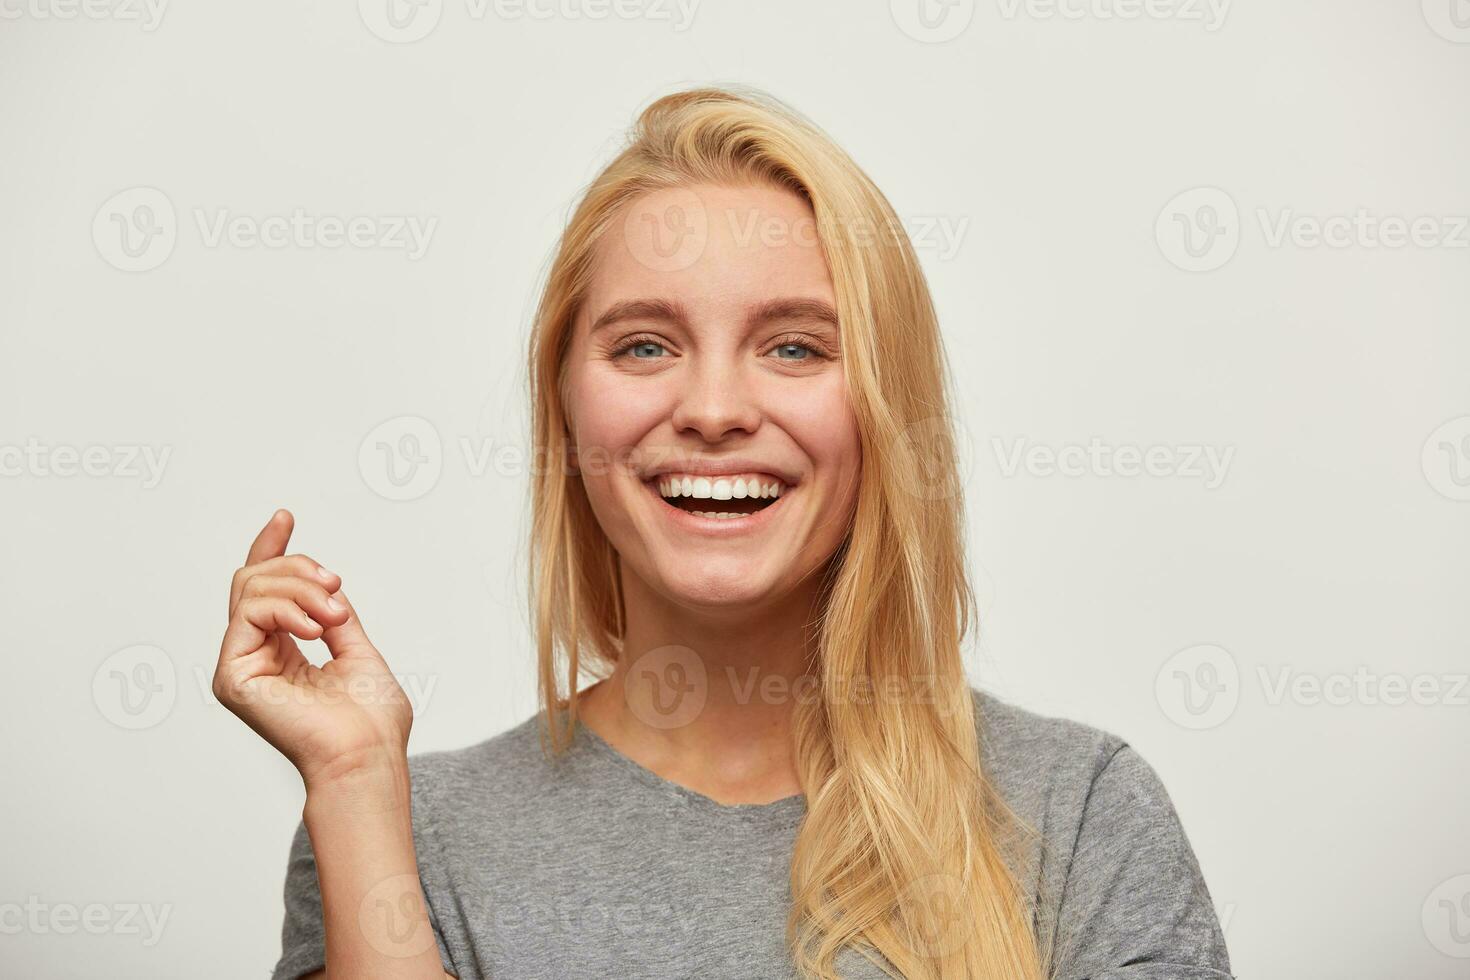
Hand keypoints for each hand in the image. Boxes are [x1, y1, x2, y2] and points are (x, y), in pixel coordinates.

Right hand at [213, 509, 411, 788]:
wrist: (368, 756)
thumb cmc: (370, 721)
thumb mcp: (356, 649)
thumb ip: (333, 613)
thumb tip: (323, 583)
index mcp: (280, 654)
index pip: (262, 592)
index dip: (271, 550)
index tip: (285, 516)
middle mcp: (253, 658)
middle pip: (254, 580)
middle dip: (299, 568)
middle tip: (336, 584)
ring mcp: (239, 667)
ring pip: (252, 589)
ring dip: (301, 588)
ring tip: (336, 614)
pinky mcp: (232, 676)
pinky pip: (250, 612)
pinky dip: (289, 607)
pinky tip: (318, 627)